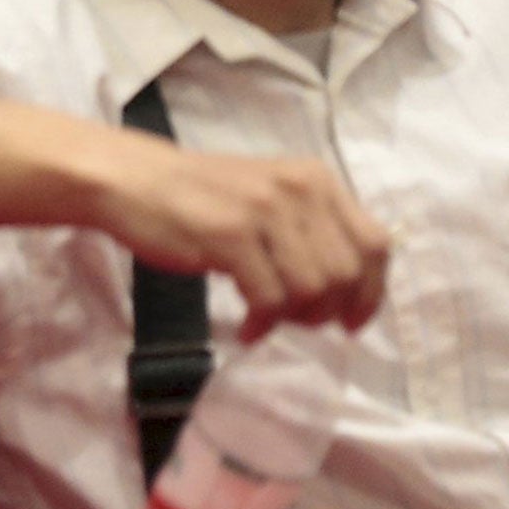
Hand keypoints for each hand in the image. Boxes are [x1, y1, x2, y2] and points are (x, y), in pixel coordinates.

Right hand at [98, 142, 391, 340]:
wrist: (133, 179)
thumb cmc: (199, 196)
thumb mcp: (269, 198)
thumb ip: (309, 229)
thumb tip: (346, 290)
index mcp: (316, 179)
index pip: (375, 244)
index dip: (371, 292)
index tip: (351, 322)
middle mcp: (299, 189)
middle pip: (347, 274)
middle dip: (327, 311)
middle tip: (296, 323)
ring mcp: (264, 211)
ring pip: (313, 289)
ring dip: (293, 319)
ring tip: (267, 321)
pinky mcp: (230, 235)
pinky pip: (269, 299)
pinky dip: (262, 325)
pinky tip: (246, 329)